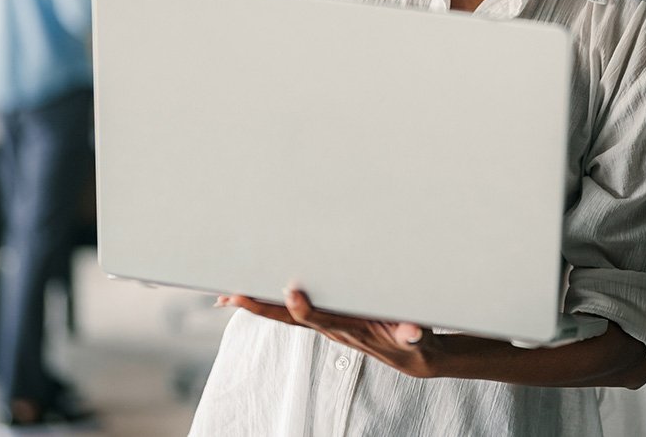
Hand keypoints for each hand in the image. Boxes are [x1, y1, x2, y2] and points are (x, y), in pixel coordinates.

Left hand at [217, 287, 439, 377]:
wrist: (412, 355)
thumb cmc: (413, 343)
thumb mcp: (418, 340)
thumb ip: (413, 335)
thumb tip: (412, 333)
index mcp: (350, 329)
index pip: (320, 319)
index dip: (304, 307)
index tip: (291, 291)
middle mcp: (333, 328)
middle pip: (289, 318)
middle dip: (260, 308)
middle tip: (230, 297)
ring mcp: (328, 324)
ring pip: (286, 314)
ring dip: (257, 306)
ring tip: (228, 296)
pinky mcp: (330, 318)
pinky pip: (295, 311)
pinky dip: (272, 304)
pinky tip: (253, 298)